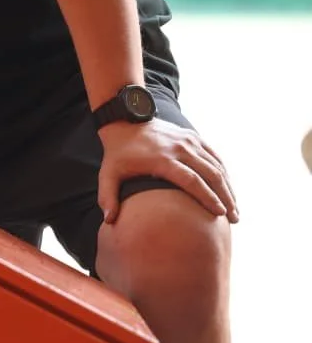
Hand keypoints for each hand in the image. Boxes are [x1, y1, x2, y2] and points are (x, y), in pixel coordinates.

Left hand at [98, 120, 237, 224]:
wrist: (124, 121)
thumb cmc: (117, 153)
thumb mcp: (107, 173)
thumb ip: (107, 197)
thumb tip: (109, 221)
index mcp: (162, 159)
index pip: (191, 181)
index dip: (207, 197)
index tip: (220, 213)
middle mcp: (179, 148)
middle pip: (210, 174)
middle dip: (225, 197)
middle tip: (234, 218)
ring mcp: (188, 140)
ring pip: (216, 165)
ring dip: (228, 187)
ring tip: (235, 208)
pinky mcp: (193, 136)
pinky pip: (214, 155)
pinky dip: (224, 172)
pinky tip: (229, 189)